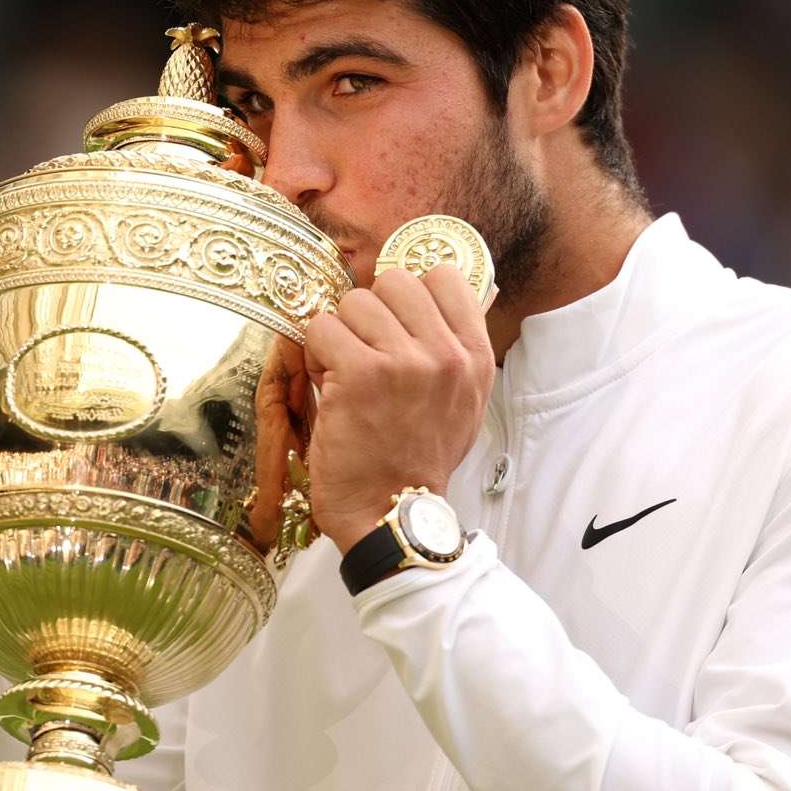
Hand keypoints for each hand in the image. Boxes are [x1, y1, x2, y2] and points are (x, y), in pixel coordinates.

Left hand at [303, 264, 494, 551]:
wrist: (391, 514)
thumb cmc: (417, 460)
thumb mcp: (462, 403)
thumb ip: (453, 349)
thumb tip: (432, 293)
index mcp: (475, 356)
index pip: (445, 276)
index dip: (409, 294)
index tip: (395, 323)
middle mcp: (446, 354)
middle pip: (394, 281)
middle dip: (370, 313)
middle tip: (365, 353)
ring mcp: (405, 361)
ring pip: (354, 302)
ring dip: (340, 335)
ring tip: (346, 375)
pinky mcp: (360, 372)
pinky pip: (322, 328)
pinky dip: (316, 356)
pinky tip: (329, 387)